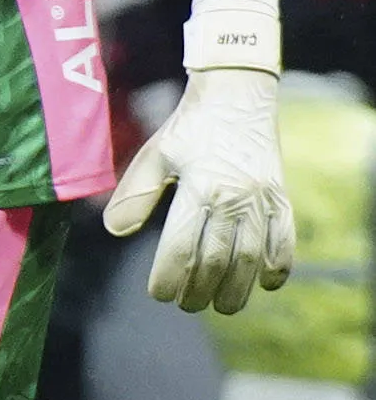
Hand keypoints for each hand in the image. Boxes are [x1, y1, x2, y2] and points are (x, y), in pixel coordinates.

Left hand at [104, 66, 294, 312]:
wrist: (238, 94)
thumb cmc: (189, 127)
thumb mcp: (154, 155)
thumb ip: (134, 194)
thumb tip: (114, 231)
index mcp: (199, 188)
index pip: (181, 246)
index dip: (169, 277)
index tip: (159, 294)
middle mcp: (234, 197)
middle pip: (217, 259)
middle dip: (200, 289)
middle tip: (186, 304)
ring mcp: (262, 198)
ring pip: (252, 256)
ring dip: (237, 287)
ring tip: (222, 305)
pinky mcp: (281, 196)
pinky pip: (286, 238)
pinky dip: (279, 264)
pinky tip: (266, 283)